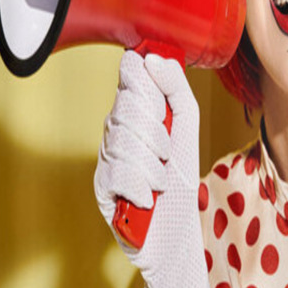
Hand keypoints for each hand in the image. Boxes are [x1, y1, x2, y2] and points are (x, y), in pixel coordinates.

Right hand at [94, 51, 207, 287]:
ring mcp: (105, 156)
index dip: (146, 86)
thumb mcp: (187, 126)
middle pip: (127, 107)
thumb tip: (155, 56)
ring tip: (161, 180)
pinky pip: (117, 172)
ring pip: (123, 141)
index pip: (130, 75)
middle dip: (157, 133)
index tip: (162, 106)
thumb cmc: (180, 176)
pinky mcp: (100, 186)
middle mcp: (115, 129)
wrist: (175, 231)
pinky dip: (141, 186)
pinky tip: (147, 197)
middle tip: (166, 153)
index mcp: (135, 110)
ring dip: (153, 165)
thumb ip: (176, 88)